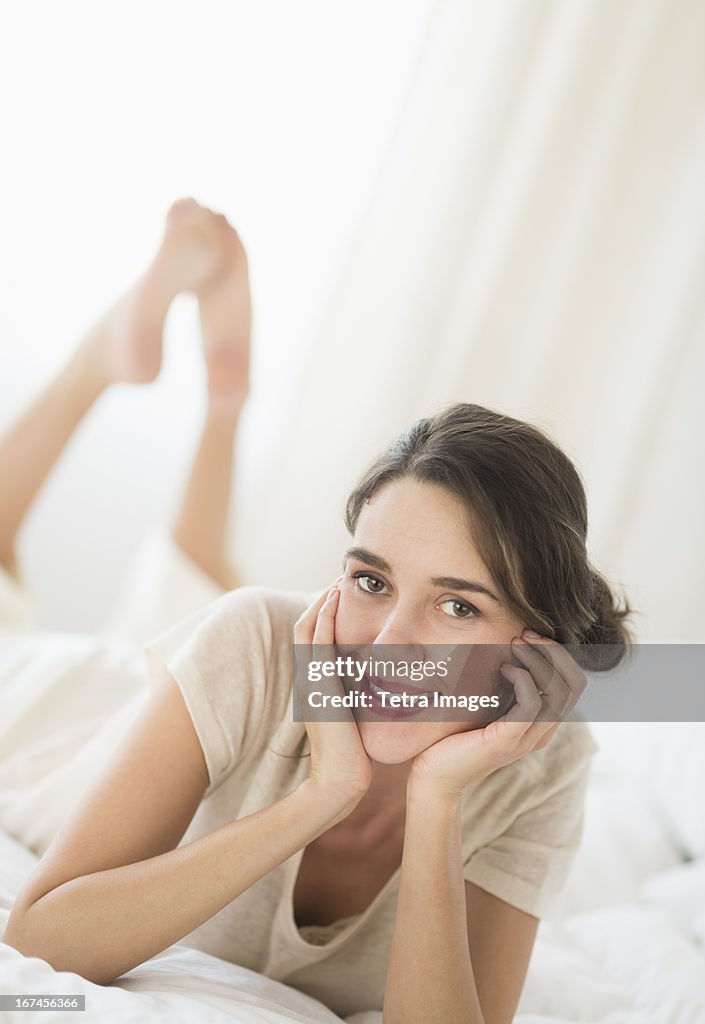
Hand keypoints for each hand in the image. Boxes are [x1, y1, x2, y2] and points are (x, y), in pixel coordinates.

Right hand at [293, 581, 371, 817]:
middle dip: (322, 601)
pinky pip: (316, 639)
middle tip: (340, 579)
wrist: (340, 777)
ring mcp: (309, 678)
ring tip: (338, 580)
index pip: (314, 639)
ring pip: (308, 627)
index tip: (342, 595)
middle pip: (307, 626)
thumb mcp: (353, 717)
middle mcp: (307, 677)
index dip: (325, 615)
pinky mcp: (318, 681)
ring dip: (322, 601)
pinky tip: (334, 598)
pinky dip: (323, 615)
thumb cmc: (352, 754)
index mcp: (315, 684)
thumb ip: (356, 697)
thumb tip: (375, 685)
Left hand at [408, 632, 586, 798]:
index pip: (574, 682)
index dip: (559, 653)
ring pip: (558, 692)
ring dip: (539, 660)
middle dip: (554, 651)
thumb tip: (512, 646)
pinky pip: (531, 704)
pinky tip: (504, 669)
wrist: (436, 774)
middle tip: (525, 635)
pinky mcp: (507, 742)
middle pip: (574, 684)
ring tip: (515, 645)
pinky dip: (523, 679)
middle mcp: (541, 732)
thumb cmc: (458, 734)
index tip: (530, 635)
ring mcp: (527, 739)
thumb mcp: (489, 704)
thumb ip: (506, 686)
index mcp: (542, 723)